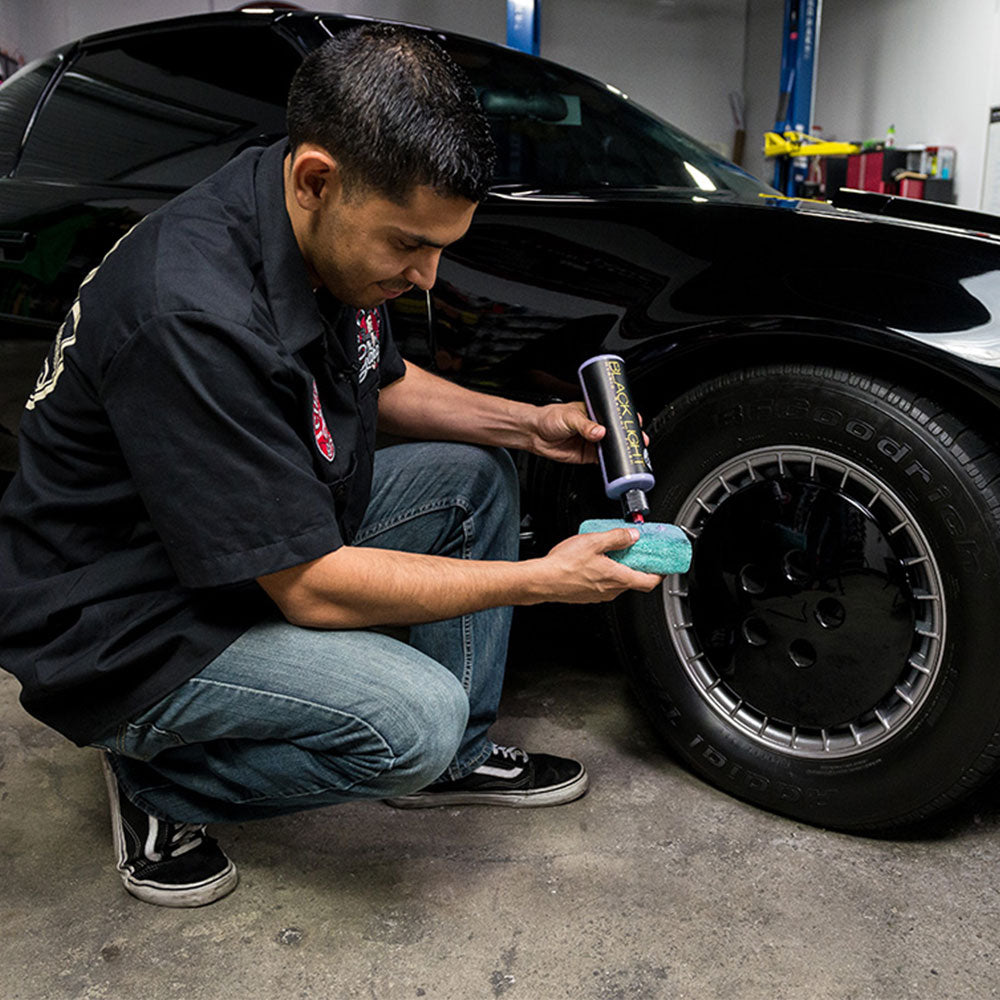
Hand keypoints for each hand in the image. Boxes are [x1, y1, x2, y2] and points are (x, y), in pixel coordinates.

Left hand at [526, 401, 648, 464]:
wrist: (535, 434)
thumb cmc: (550, 418)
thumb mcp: (569, 417)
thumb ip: (585, 425)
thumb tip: (599, 432)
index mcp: (594, 412)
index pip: (615, 416)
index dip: (627, 419)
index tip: (636, 423)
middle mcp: (596, 427)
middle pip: (617, 433)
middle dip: (629, 437)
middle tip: (638, 441)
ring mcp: (593, 442)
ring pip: (612, 448)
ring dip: (621, 451)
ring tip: (630, 452)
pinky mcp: (588, 455)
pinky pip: (603, 461)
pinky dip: (610, 463)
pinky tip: (615, 463)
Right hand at [535, 527, 662, 602]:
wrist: (542, 580)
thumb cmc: (564, 565)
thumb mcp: (594, 541)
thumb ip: (617, 537)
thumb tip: (633, 535)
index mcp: (618, 578)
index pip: (649, 582)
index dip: (660, 573)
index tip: (663, 565)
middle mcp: (611, 590)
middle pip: (634, 580)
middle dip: (638, 565)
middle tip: (636, 551)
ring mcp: (599, 595)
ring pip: (618, 582)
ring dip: (621, 568)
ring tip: (613, 552)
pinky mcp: (588, 595)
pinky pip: (605, 584)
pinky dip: (607, 573)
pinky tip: (596, 561)